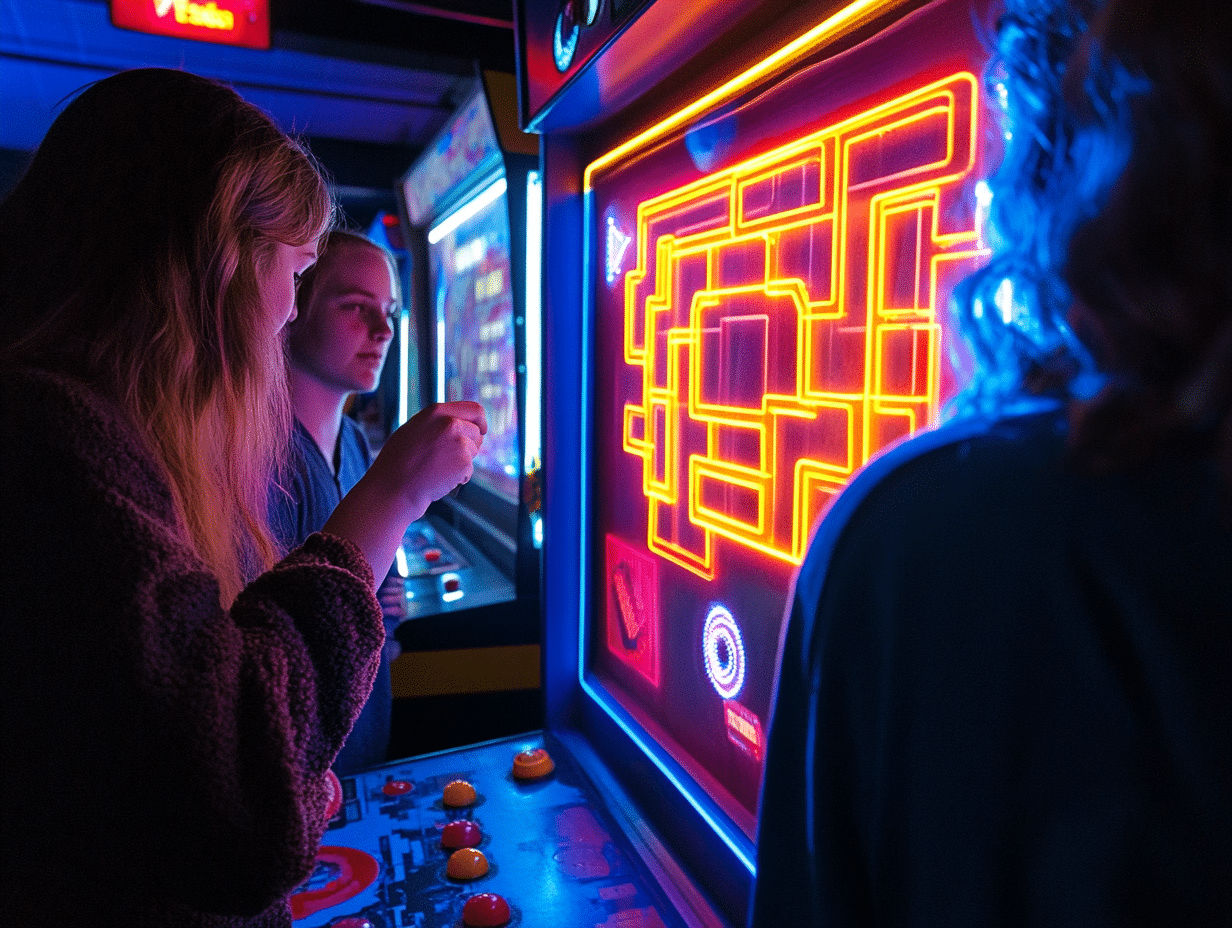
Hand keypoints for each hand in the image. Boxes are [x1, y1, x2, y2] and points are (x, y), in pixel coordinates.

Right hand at [323, 401, 486, 583]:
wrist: (393, 488)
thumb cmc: (397, 463)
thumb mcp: (414, 431)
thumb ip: (437, 424)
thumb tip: (457, 423)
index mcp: (436, 412)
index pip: (474, 410)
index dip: (480, 421)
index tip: (481, 430)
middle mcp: (450, 423)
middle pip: (476, 432)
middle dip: (470, 445)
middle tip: (449, 459)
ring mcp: (458, 443)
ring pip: (473, 452)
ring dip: (462, 462)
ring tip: (437, 469)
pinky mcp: (463, 463)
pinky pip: (468, 471)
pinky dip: (458, 478)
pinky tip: (439, 480)